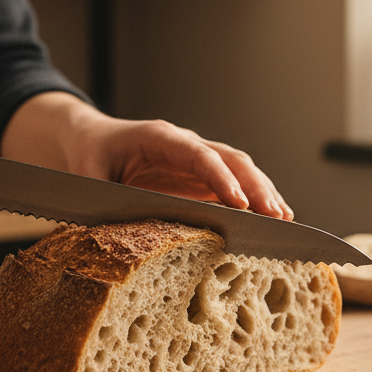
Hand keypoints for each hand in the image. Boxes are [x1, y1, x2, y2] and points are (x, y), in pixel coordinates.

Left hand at [1, 92, 292, 219]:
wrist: (92, 140)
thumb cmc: (90, 156)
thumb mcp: (86, 176)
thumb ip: (101, 199)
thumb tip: (113, 234)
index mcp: (159, 138)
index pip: (198, 155)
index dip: (220, 178)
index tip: (238, 202)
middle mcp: (186, 144)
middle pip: (231, 159)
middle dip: (256, 187)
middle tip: (275, 217)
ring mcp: (198, 159)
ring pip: (241, 169)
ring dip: (264, 193)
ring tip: (285, 221)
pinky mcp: (203, 176)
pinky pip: (236, 183)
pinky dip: (256, 200)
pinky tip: (273, 219)